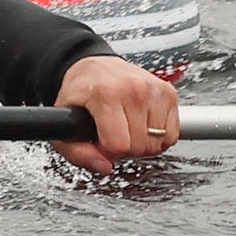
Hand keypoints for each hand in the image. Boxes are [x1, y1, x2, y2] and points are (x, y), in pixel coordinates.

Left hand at [50, 55, 177, 173]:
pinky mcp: (168, 93)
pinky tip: (141, 127)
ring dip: (142, 143)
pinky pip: (172, 134)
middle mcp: (133, 89)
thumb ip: (78, 153)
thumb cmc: (80, 95)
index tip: (100, 141)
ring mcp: (153, 89)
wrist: (93, 68)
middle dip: (125, 149)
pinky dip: (157, 137)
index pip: (119, 145)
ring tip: (126, 129)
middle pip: (140, 146)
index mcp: (106, 94)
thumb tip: (104, 167)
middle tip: (113, 134)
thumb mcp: (64, 124)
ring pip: (158, 142)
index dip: (107, 152)